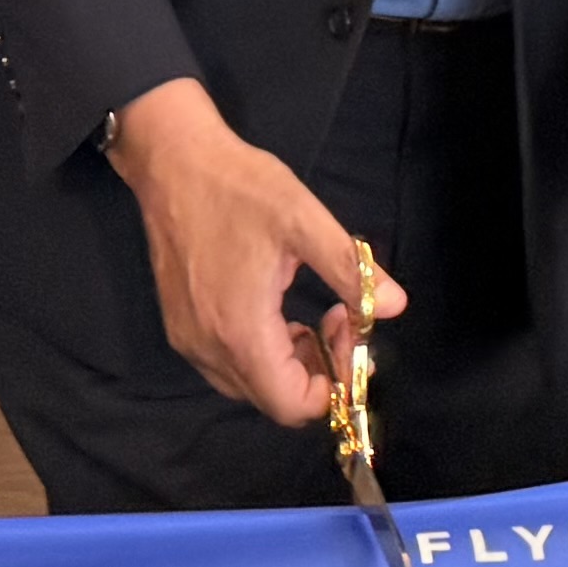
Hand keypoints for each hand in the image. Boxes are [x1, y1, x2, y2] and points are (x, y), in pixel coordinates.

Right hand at [106, 77, 391, 422]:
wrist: (173, 161)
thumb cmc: (239, 188)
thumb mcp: (304, 221)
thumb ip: (351, 270)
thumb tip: (394, 306)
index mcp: (240, 330)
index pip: (291, 405)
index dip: (332, 385)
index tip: (348, 333)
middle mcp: (208, 348)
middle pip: (273, 401)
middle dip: (317, 373)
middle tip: (338, 320)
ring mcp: (188, 339)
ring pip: (250, 386)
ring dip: (290, 366)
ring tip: (311, 317)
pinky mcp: (180, 326)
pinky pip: (228, 366)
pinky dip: (261, 355)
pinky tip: (277, 314)